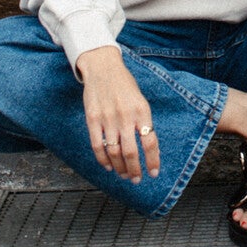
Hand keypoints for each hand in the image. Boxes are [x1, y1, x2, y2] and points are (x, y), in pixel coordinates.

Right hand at [75, 45, 158, 181]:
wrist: (103, 67)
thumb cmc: (125, 85)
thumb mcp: (140, 100)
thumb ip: (144, 122)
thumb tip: (151, 149)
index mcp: (142, 111)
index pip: (150, 142)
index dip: (152, 161)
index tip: (153, 173)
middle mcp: (125, 116)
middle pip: (131, 152)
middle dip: (135, 170)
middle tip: (136, 179)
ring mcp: (108, 118)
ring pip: (114, 152)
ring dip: (120, 168)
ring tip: (124, 174)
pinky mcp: (92, 119)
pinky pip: (97, 145)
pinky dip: (103, 160)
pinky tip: (108, 166)